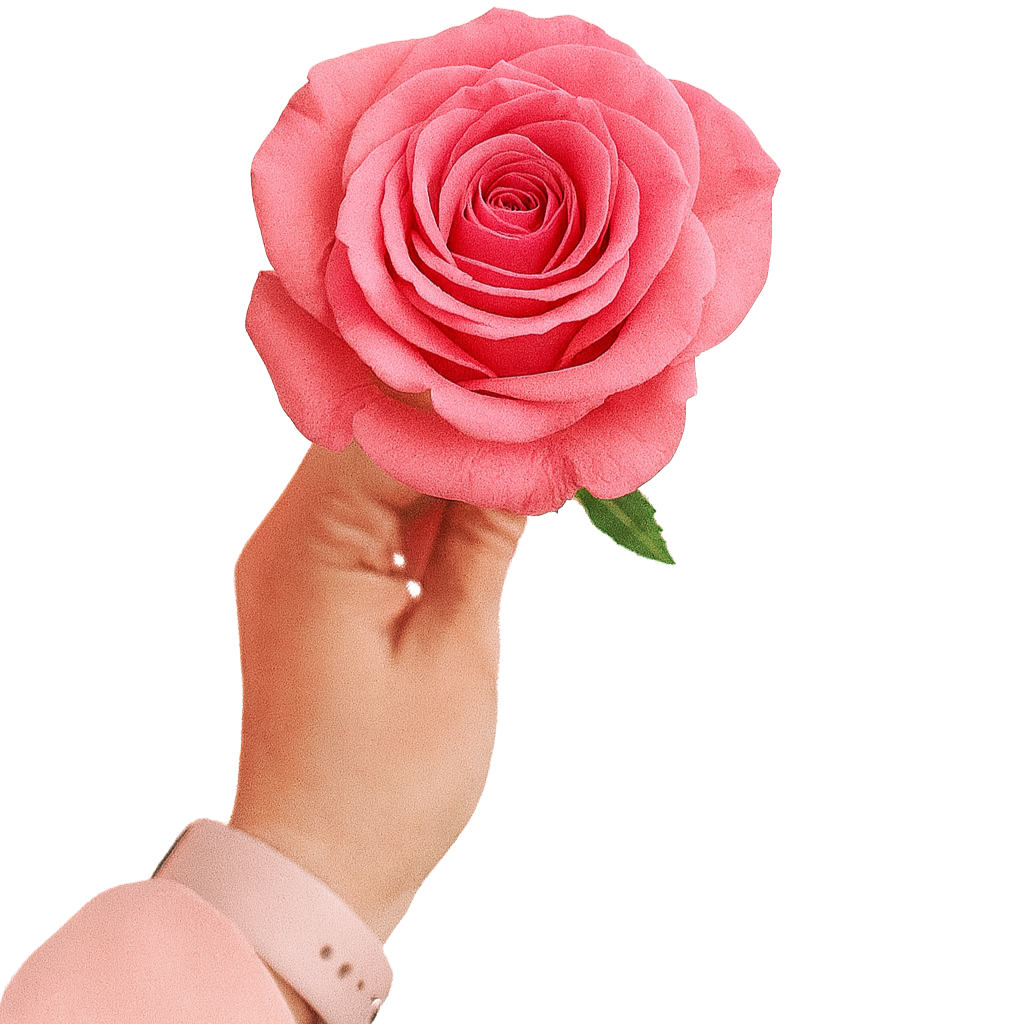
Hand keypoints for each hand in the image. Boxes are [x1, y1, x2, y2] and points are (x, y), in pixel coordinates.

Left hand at [228, 442, 524, 1015]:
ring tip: (530, 465)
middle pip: (380, 444)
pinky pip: (378, 523)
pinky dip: (433, 516)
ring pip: (382, 479)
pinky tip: (490, 514)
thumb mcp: (457, 651)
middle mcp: (287, 537)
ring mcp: (297, 562)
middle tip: (546, 424)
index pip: (391, 434)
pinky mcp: (317, 589)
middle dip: (464, 435)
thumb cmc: (385, 781)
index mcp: (308, 544)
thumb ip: (486, 540)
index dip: (472, 414)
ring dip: (453, 474)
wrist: (317, 867)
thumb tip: (525, 458)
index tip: (545, 401)